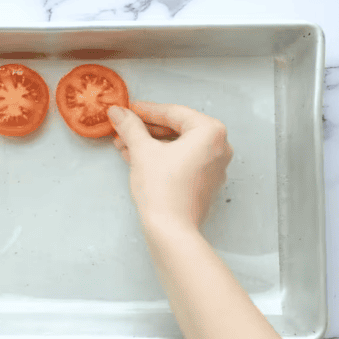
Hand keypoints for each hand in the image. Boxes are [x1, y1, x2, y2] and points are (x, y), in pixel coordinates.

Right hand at [107, 101, 232, 229]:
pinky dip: (161, 157)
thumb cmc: (162, 189)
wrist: (171, 231)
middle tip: (123, 128)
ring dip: (150, 144)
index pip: (173, 113)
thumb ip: (131, 127)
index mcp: (210, 132)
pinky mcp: (205, 183)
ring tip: (124, 145)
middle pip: (177, 129)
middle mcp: (219, 147)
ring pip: (178, 146)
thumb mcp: (142, 151)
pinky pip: (182, 161)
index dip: (146, 110)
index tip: (128, 108)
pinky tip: (137, 158)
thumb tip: (118, 112)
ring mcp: (214, 166)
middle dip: (146, 130)